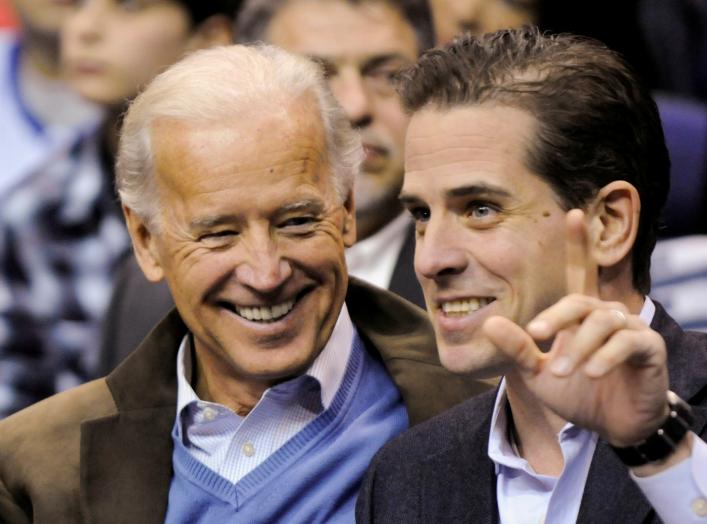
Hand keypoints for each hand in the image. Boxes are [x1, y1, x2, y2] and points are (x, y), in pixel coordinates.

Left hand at [483, 209, 668, 446]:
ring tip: (559, 371)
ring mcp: (631, 328)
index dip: (578, 244)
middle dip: (555, 317)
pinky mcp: (649, 348)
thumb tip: (491, 322)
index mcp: (581, 314)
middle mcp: (607, 313)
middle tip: (535, 336)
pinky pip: (627, 342)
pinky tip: (592, 374)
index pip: (581, 273)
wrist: (610, 427)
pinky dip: (605, 356)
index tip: (573, 213)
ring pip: (601, 321)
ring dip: (577, 346)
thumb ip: (517, 348)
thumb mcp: (537, 372)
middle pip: (580, 300)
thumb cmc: (575, 393)